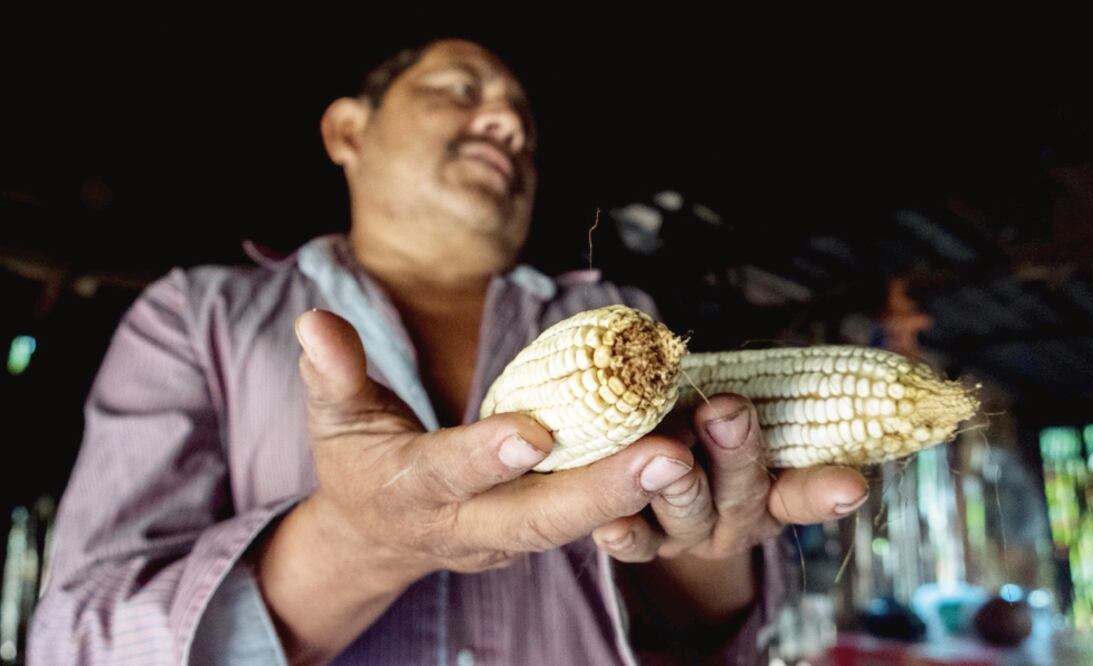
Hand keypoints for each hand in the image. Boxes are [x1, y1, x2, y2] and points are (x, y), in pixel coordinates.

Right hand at [293, 309, 706, 585]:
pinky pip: (590, 515)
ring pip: (576, 522)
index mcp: (411, 491)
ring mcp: (508, 537)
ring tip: (690, 455)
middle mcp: (466, 525)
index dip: (486, 455)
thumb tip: (315, 321)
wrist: (378, 536)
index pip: (447, 473)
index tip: (534, 433)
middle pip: (537, 516)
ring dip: (635, 494)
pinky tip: (685, 453)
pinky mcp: (537, 534)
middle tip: (666, 456)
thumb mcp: (334, 418)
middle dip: (602, 490)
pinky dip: (635, 491)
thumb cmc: (358, 464)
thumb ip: (332, 372)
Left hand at [590, 394, 867, 629]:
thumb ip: (737, 394)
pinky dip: (625, 535)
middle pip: (741, 496)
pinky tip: (611, 528)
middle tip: (725, 411)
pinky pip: (633, 542)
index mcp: (771, 486)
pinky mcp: (639, 539)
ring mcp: (686, 532)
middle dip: (735, 453)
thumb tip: (727, 369)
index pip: (802, 491)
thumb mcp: (727, 399)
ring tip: (668, 455)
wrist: (645, 447)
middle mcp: (734, 517)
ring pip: (687, 514)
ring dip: (677, 482)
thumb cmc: (695, 407)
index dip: (823, 491)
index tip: (849, 486)